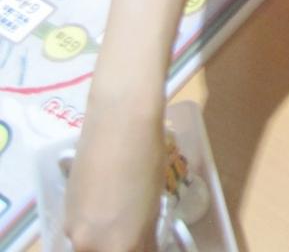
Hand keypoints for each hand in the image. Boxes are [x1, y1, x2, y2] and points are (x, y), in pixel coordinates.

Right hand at [64, 104, 165, 251]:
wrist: (119, 119)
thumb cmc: (148, 157)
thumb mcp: (154, 204)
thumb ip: (145, 235)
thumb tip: (144, 246)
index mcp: (120, 246)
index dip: (144, 248)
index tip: (149, 241)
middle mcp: (89, 245)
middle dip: (123, 245)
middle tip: (137, 230)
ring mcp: (72, 227)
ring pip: (91, 245)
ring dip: (106, 237)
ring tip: (123, 212)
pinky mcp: (63, 208)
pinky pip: (81, 228)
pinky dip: (94, 223)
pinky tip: (107, 201)